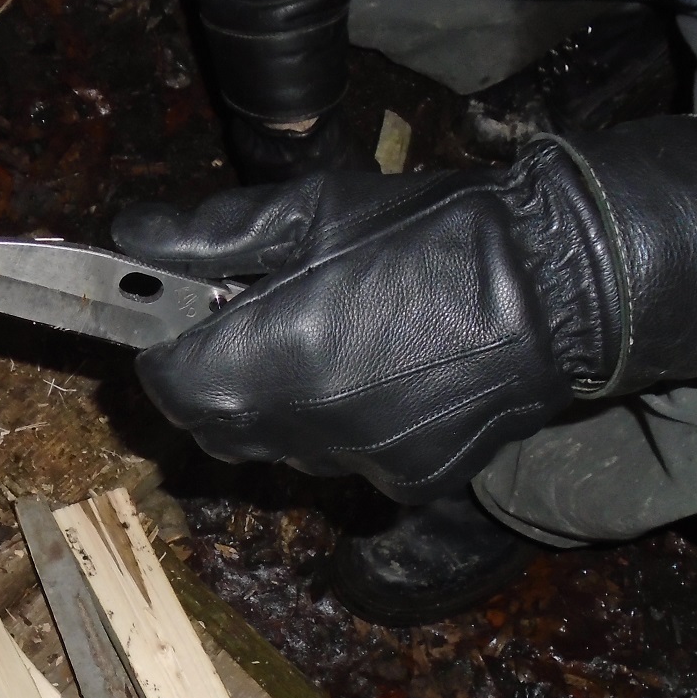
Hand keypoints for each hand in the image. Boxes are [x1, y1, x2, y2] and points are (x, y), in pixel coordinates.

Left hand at [117, 148, 617, 500]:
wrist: (563, 285)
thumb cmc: (437, 232)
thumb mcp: (316, 211)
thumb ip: (213, 234)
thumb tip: (133, 237)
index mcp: (276, 352)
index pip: (170, 384)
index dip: (165, 352)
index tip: (181, 320)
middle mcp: (308, 425)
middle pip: (214, 428)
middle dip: (213, 381)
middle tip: (249, 324)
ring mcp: (359, 464)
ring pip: (278, 450)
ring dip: (278, 406)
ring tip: (332, 341)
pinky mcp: (406, 486)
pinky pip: (343, 463)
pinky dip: (343, 428)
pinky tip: (387, 376)